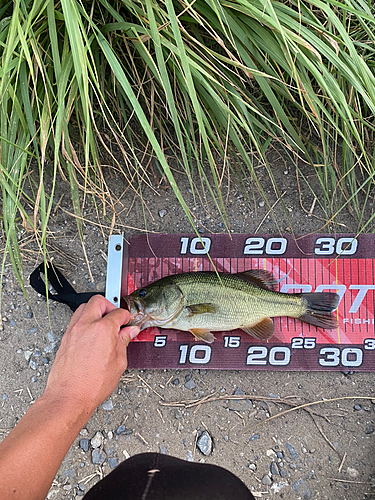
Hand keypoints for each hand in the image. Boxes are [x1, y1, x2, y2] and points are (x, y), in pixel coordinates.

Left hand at [43, 295, 138, 413]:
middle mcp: (86, 325)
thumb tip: (129, 332)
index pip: (118, 313)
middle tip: (116, 317)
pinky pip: (76, 320)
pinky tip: (92, 333)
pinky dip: (85, 320)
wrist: (69, 397)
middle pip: (98, 301)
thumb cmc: (91, 384)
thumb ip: (124, 342)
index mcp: (103, 329)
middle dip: (109, 306)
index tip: (128, 323)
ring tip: (103, 323)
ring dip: (95, 311)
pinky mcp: (65, 338)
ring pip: (84, 307)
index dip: (126, 317)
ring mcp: (73, 330)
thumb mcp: (119, 363)